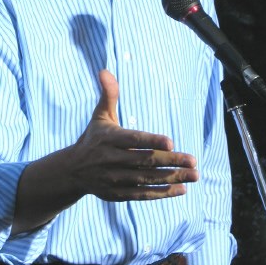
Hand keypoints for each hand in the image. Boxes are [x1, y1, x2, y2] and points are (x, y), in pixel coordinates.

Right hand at [69, 70, 198, 200]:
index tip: (171, 142)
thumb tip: (105, 70)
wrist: (72, 171)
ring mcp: (114, 178)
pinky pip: (142, 194)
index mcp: (109, 138)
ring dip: (172, 178)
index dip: (152, 141)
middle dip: (171, 161)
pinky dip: (162, 193)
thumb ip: (108, 94)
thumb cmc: (93, 138)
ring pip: (146, 179)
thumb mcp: (100, 115)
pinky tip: (181, 189)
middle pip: (145, 160)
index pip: (133, 139)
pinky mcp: (118, 194)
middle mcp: (111, 159)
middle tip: (194, 161)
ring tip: (194, 175)